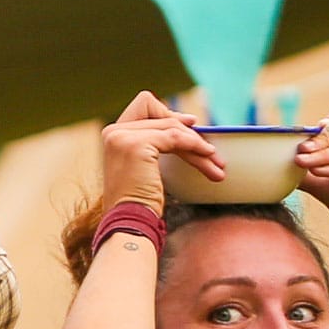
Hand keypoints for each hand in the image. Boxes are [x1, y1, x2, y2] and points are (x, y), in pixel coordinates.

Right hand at [100, 91, 222, 211]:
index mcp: (112, 135)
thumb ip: (153, 145)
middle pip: (162, 116)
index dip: (168, 112)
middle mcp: (113, 131)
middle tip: (211, 152)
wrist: (129, 220)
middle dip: (190, 133)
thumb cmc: (139, 201)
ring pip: (172, 127)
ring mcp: (123, 136)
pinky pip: (175, 137)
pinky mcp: (137, 144)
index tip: (191, 124)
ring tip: (216, 162)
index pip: (144, 107)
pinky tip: (207, 157)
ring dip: (198, 144)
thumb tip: (185, 123)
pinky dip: (194, 146)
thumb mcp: (143, 167)